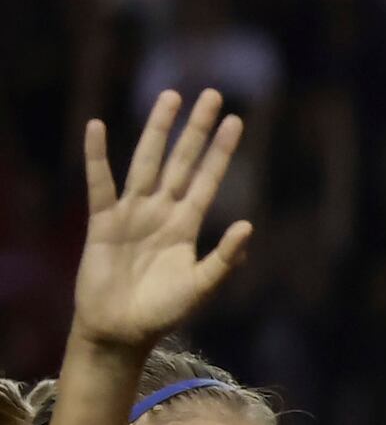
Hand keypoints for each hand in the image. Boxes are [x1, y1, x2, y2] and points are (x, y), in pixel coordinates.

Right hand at [65, 94, 252, 358]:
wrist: (121, 330)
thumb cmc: (163, 312)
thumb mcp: (201, 286)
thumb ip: (225, 258)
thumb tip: (248, 226)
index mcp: (187, 225)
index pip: (209, 179)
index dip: (221, 151)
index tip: (236, 121)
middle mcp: (161, 211)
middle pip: (182, 160)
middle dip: (195, 129)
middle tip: (210, 94)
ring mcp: (132, 213)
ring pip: (147, 162)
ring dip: (158, 130)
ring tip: (169, 98)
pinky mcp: (102, 221)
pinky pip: (100, 182)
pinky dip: (97, 156)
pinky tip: (98, 127)